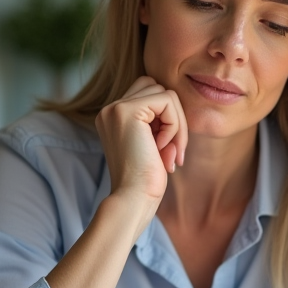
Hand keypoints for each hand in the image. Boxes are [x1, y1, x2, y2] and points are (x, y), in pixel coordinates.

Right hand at [94, 76, 187, 218]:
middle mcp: (110, 109)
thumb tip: (177, 103)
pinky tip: (162, 148)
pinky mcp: (127, 110)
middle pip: (157, 88)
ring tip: (169, 150)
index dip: (166, 118)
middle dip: (174, 117)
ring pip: (165, 93)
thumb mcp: (152, 145)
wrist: (132, 199)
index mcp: (113, 117)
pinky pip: (167, 101)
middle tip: (173, 150)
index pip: (149, 95)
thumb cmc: (145, 180)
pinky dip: (174, 125)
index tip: (168, 149)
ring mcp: (115, 108)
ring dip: (177, 122)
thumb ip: (158, 122)